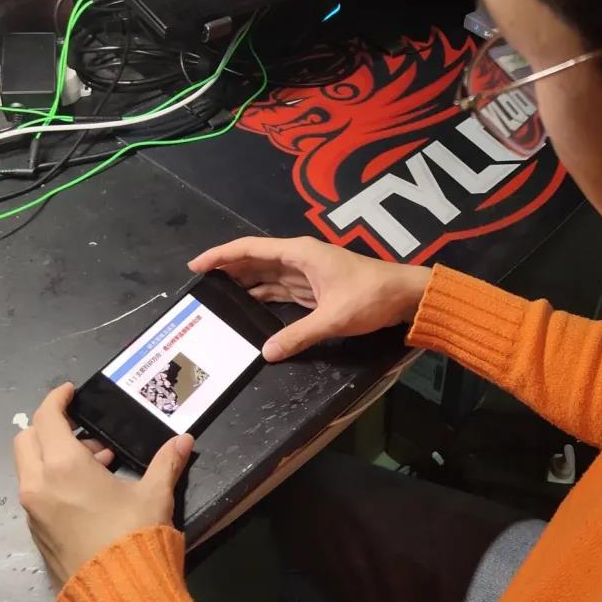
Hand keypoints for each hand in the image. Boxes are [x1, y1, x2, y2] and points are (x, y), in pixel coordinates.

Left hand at [14, 384, 192, 584]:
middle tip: (87, 431)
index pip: (46, 418)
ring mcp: (34, 510)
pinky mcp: (38, 531)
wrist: (118, 590)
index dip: (56, 399)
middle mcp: (39, 484)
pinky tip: (93, 490)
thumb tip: (183, 440)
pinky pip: (38, 491)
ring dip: (56, 455)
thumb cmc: (134, 533)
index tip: (70, 392)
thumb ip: (167, 461)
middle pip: (27, 439)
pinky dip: (56, 479)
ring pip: (30, 467)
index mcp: (64, 466)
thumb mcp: (157, 493)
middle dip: (52, 427)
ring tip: (101, 462)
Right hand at [189, 236, 431, 361]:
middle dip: (228, 270)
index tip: (196, 266)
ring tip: (218, 297)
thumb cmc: (371, 297)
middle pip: (256, 261)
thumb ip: (299, 335)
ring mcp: (310, 273)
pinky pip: (283, 289)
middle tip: (199, 286)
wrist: (405, 296)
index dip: (221, 255)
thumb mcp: (333, 318)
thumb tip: (267, 352)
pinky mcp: (317, 288)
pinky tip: (251, 306)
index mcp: (300, 253)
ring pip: (269, 275)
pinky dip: (265, 296)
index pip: (251, 249)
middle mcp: (301, 258)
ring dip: (245, 283)